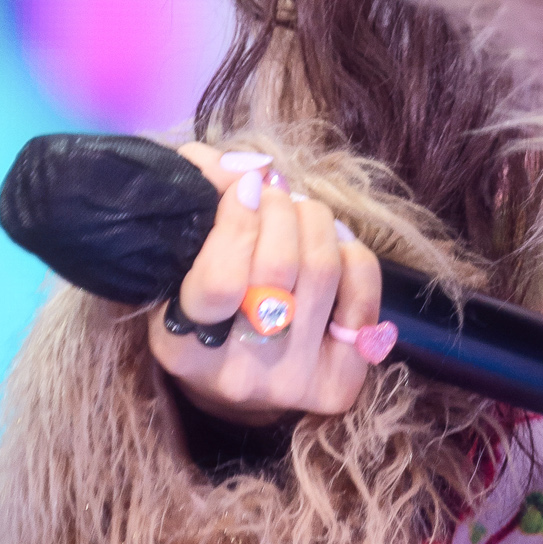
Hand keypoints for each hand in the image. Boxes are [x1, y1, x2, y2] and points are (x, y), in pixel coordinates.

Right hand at [146, 143, 386, 423]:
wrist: (239, 384)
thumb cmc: (205, 313)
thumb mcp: (179, 270)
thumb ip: (194, 212)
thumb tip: (219, 159)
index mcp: (183, 348)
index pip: (222, 280)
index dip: (238, 219)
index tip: (243, 185)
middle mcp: (238, 374)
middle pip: (280, 266)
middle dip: (279, 208)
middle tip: (271, 193)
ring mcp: (293, 381)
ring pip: (323, 269)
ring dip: (313, 219)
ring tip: (298, 211)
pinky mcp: (339, 382)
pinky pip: (363, 292)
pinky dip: (352, 253)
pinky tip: (332, 246)